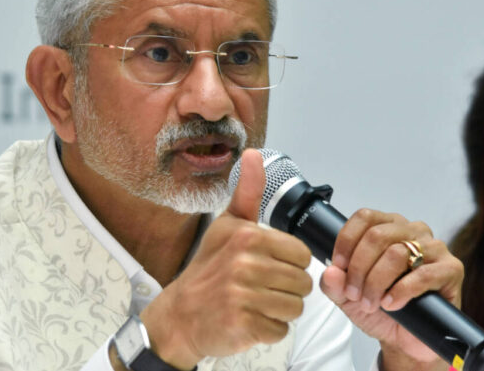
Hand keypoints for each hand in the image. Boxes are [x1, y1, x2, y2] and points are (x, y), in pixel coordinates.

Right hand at [140, 149, 313, 369]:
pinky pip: (280, 330)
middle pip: (303, 283)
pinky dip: (269, 329)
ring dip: (279, 310)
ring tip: (255, 302)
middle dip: (286, 289)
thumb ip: (248, 191)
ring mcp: (243, 297)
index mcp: (247, 237)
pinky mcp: (243, 326)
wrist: (181, 314)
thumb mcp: (227, 224)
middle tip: (259, 287)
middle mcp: (245, 264)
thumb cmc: (209, 267)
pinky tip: (249, 319)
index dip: (289, 263)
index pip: (302, 255)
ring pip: (295, 308)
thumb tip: (253, 153)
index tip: (266, 265)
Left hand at [320, 209, 463, 369]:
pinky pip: (424, 274)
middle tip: (353, 293)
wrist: (406, 340)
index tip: (339, 266)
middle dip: (359, 267)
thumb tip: (331, 271)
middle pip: (377, 235)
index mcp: (388, 227)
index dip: (346, 241)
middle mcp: (412, 231)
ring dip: (376, 281)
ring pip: (397, 253)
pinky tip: (391, 304)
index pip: (365, 217)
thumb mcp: (347, 297)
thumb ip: (334, 283)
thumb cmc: (380, 309)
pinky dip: (401, 291)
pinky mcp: (451, 269)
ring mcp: (434, 248)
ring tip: (371, 302)